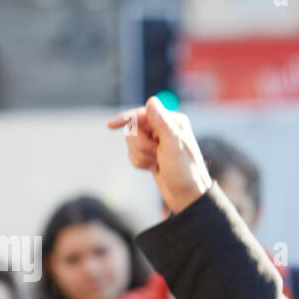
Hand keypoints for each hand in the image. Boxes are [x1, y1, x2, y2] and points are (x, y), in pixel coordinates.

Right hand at [107, 97, 212, 214]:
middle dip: (141, 146)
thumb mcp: (174, 147)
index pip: (143, 114)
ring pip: (132, 142)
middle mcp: (165, 128)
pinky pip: (132, 153)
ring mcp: (157, 140)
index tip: (111, 125)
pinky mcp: (151, 152)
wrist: (187, 197)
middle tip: (157, 156)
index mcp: (174, 121)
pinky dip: (140, 162)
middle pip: (134, 129)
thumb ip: (163, 124)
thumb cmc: (185, 173)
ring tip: (157, 163)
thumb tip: (151, 101)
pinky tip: (154, 168)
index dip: (126, 119)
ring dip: (141, 156)